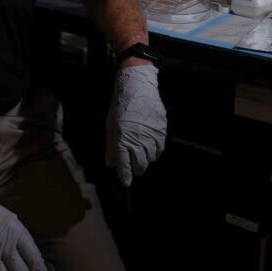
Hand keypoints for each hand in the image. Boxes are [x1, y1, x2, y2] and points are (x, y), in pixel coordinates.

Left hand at [105, 65, 166, 186]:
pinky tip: (150, 147)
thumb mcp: (111, 126)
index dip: (125, 176)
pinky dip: (154, 152)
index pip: (124, 165)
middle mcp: (138, 140)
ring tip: (141, 154)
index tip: (126, 183)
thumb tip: (110, 164)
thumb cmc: (121, 106)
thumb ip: (111, 147)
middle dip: (136, 170)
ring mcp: (151, 136)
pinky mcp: (161, 130)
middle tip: (134, 168)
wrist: (137, 87)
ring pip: (151, 158)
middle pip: (140, 166)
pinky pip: (160, 149)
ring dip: (146, 160)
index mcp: (122, 139)